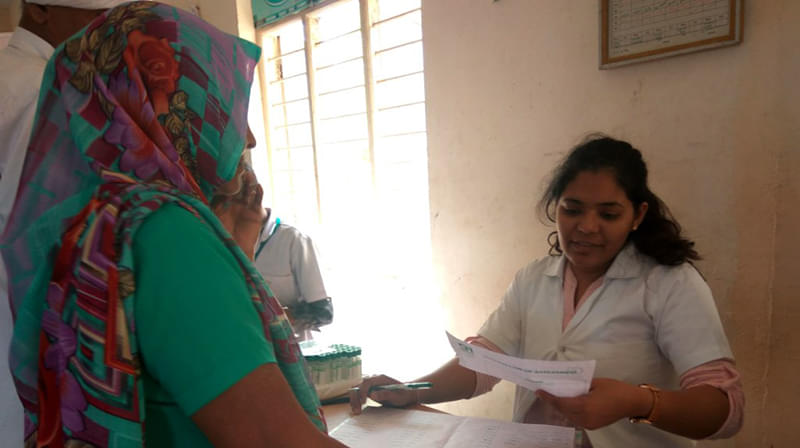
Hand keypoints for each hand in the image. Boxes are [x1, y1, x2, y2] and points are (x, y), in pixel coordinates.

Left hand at [211, 168, 265, 259]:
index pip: (224, 184)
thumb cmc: (219, 234)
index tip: (222, 165)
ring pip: (249, 188)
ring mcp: (246, 204)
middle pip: (238, 183)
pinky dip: (259, 192)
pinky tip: (257, 186)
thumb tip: (192, 190)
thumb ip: (206, 203)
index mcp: (222, 200)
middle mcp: (235, 200)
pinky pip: (258, 199)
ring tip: (248, 174)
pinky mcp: (257, 211)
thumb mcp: (210, 216)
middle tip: (238, 165)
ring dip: (249, 181)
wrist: (232, 250)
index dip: (224, 175)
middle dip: (238, 175)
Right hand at [349, 375, 418, 414]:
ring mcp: (371, 384)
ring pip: (357, 389)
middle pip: (359, 385)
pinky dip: (356, 400)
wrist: (406, 394)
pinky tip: (356, 408)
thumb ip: (385, 395)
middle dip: (356, 397)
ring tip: (356, 411)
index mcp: (381, 378)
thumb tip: (372, 394)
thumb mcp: (397, 396)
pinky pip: (358, 393)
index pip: (367, 382)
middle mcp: (374, 379)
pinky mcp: (368, 390)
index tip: (363, 402)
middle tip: (357, 410)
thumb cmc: (403, 395)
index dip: (363, 391)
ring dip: (354, 399)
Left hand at [535, 378, 650, 429]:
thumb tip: (566, 385)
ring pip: (568, 416)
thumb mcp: (595, 382)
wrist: (632, 402)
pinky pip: (576, 419)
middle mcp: (585, 418)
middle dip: (553, 402)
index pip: (561, 402)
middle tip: (544, 392)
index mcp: (585, 406)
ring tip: (553, 397)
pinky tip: (566, 404)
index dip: (548, 397)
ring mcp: (589, 424)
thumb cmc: (615, 389)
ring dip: (560, 407)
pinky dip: (569, 411)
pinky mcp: (593, 426)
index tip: (538, 391)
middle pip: (563, 410)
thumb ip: (580, 385)